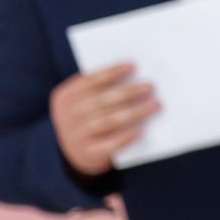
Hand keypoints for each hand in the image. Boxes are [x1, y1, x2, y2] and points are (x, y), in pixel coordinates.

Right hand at [51, 62, 155, 178]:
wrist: (75, 153)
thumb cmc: (87, 119)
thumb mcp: (83, 102)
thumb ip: (99, 89)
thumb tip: (134, 75)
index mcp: (65, 97)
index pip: (89, 81)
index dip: (111, 72)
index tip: (133, 65)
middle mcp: (66, 115)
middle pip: (100, 101)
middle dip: (127, 93)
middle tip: (150, 87)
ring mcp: (75, 135)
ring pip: (108, 121)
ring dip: (134, 112)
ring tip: (155, 105)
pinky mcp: (87, 152)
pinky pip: (109, 144)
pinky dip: (125, 137)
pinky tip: (140, 131)